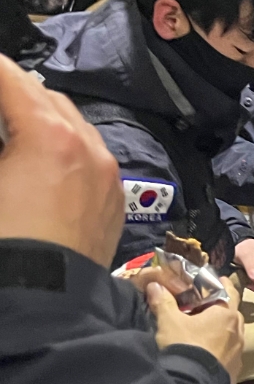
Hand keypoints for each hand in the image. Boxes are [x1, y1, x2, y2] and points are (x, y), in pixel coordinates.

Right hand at [0, 54, 122, 265]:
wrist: (44, 302)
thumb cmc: (4, 242)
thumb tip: (4, 140)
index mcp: (50, 136)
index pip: (11, 82)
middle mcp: (88, 147)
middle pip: (45, 97)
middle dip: (13, 90)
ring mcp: (107, 173)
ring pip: (73, 125)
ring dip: (42, 116)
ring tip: (10, 123)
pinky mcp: (113, 199)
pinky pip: (90, 155)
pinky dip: (65, 144)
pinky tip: (41, 157)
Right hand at [147, 276, 244, 380]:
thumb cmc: (184, 346)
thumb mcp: (169, 322)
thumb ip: (163, 302)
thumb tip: (154, 286)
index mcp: (226, 314)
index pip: (231, 292)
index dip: (223, 285)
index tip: (218, 280)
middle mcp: (238, 330)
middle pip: (231, 313)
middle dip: (220, 309)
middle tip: (205, 307)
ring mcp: (238, 351)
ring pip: (232, 333)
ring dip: (221, 329)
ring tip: (205, 329)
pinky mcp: (234, 368)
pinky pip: (229, 352)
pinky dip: (221, 348)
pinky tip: (208, 351)